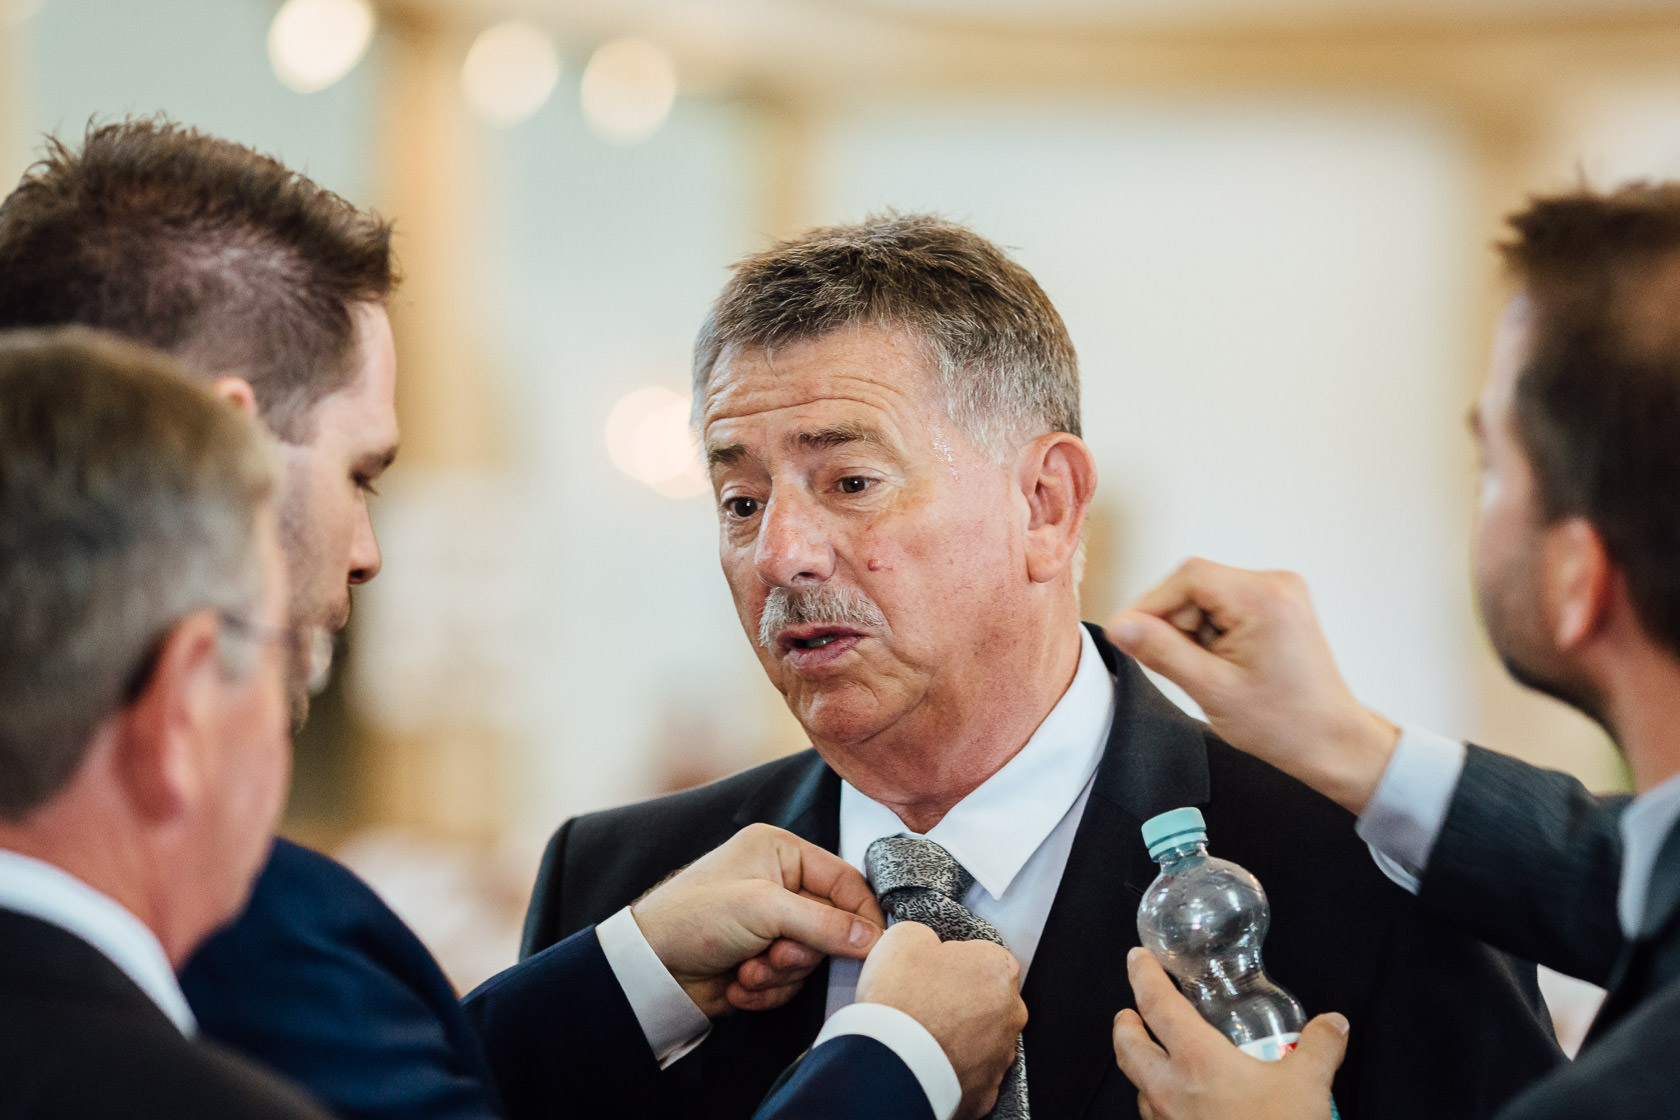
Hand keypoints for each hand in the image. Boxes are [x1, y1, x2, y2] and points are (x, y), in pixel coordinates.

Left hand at [630, 823, 885, 1016]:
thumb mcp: (763, 909)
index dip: (861, 914)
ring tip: (748, 971)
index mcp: (781, 852)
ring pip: (811, 959)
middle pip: (831, 925)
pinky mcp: (762, 960)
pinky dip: (766, 989)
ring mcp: (771, 925)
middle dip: (802, 951)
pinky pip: (790, 982)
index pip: (844, 880)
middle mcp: (780, 884)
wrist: (646, 968)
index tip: (874, 946)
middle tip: (777, 956)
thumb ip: (823, 923)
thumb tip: (873, 938)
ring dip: (780, 974)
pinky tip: (737, 984)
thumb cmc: (693, 918)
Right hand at [856, 922, 1026, 1119]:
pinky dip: (953, 1066)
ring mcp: (1001, 1054)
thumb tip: (927, 945)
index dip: (951, 961)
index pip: (981, 957)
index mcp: (998, 969)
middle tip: (924, 1002)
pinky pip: (971, 1071)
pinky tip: (928, 1059)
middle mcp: (1011, 1013)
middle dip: (960, 999)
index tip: (931, 970)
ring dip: (959, 1034)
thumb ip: (927, 935)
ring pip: (981, 1037)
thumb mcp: (905, 936)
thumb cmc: (902, 1001)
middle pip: (986, 998)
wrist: (891, 1063)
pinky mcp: (986, 1090)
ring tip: (923, 1033)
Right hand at [1105, 557, 1399, 813]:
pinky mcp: (1278, 606)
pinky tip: (1227, 664)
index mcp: (1263, 597)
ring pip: (1208, 597)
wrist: (1331, 742)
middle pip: (1196, 586)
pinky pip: (1226, 606)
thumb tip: (1120, 625)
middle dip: (1178, 625)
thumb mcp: (1210, 688)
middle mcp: (1275, 584)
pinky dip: (1214, 633)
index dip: (1152, 606)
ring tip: (1215, 671)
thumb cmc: (1285, 723)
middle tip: (1188, 667)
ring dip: (1196, 632)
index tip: (1133, 637)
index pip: (1187, 578)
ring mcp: (1280, 593)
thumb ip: (1160, 651)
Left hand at [1114, 948, 1346, 1119]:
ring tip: (1156, 1059)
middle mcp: (1170, 1090)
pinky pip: (1156, 1119)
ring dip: (1141, 1068)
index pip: (1156, 1005)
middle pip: (1127, 1047)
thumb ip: (1321, 1047)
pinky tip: (1181, 1106)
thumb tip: (1334, 1024)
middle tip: (1129, 1012)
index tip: (1137, 959)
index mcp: (1197, 1060)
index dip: (1143, 977)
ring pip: (1138, 1086)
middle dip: (1124, 1025)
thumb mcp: (1309, 1087)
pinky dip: (1159, 1104)